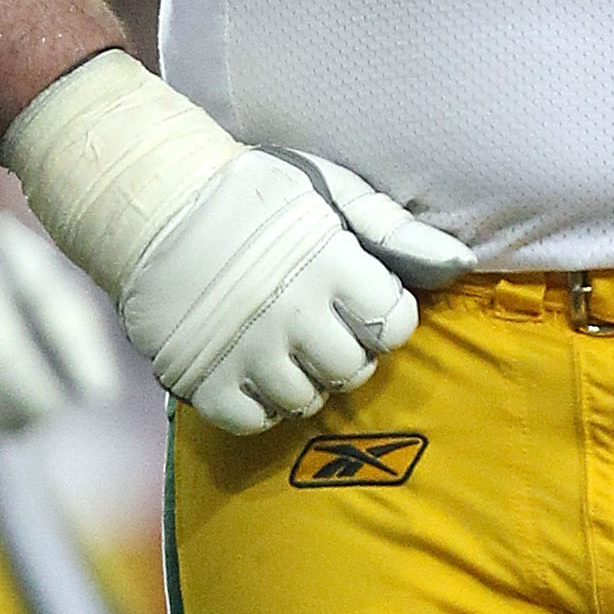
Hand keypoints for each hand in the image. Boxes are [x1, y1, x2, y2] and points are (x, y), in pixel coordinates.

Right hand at [5, 50, 472, 433]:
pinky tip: (253, 369)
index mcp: (331, 265)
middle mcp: (292, 314)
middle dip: (347, 351)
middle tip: (321, 325)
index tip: (359, 300)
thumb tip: (459, 265)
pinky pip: (255, 421)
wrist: (154, 202)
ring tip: (286, 345)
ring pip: (307, 401)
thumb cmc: (254, 195)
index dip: (383, 315)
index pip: (393, 324)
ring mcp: (246, 352)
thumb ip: (396, 232)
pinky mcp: (205, 382)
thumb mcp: (332, 192)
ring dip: (305, 380)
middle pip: (354, 368)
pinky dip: (259, 404)